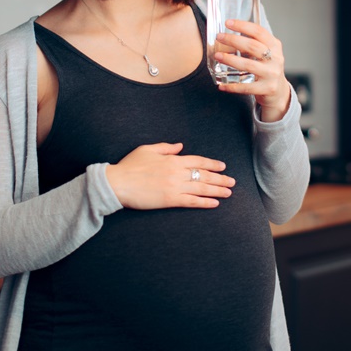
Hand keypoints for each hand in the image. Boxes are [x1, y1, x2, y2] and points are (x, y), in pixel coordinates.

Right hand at [105, 142, 234, 208]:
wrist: (118, 183)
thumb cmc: (130, 165)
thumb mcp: (147, 150)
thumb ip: (166, 147)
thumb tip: (180, 146)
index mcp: (172, 160)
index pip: (198, 161)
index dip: (212, 164)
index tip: (222, 167)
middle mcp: (177, 172)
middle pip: (204, 176)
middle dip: (220, 179)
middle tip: (232, 182)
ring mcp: (175, 187)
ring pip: (201, 189)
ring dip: (217, 191)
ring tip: (228, 192)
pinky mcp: (170, 200)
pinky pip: (192, 202)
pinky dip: (204, 203)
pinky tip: (214, 204)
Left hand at [214, 19, 291, 122]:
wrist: (279, 91)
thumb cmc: (267, 68)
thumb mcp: (266, 52)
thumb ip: (253, 43)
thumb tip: (228, 33)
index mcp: (275, 46)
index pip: (259, 31)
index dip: (243, 26)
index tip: (228, 23)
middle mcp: (275, 59)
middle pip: (253, 46)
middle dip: (233, 40)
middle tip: (219, 37)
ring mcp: (271, 74)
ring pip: (248, 65)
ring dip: (230, 60)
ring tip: (217, 56)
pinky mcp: (267, 88)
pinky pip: (246, 87)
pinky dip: (232, 86)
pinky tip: (221, 85)